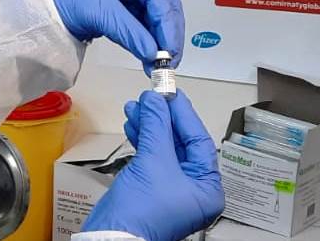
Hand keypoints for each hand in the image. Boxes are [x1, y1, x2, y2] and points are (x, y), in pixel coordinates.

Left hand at [49, 0, 184, 65]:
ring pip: (158, 19)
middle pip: (164, 6)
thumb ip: (130, 32)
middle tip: (169, 60)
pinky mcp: (129, 10)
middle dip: (168, 34)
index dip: (167, 24)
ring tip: (160, 64)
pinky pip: (147, 27)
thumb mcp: (100, 13)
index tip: (169, 49)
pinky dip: (150, 43)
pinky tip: (150, 58)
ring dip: (161, 41)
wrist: (48, 10)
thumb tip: (153, 53)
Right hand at [83, 90, 222, 240]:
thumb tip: (156, 101)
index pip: (199, 141)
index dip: (183, 114)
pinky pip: (152, 157)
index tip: (170, 94)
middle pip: (181, 143)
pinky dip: (142, 139)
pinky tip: (133, 124)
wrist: (111, 237)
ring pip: (164, 148)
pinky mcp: (152, 188)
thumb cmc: (141, 214)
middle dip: (162, 119)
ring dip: (149, 126)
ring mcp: (172, 189)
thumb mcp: (154, 161)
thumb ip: (157, 126)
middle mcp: (193, 189)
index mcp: (207, 188)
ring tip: (136, 107)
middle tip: (152, 97)